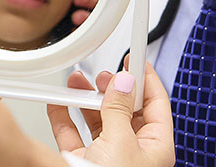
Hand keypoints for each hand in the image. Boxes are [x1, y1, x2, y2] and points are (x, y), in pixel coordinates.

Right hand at [46, 62, 173, 166]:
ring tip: (78, 81)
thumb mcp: (121, 142)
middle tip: (105, 72)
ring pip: (97, 120)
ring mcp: (106, 157)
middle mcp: (132, 153)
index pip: (156, 105)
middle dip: (112, 88)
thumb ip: (119, 109)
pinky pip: (72, 134)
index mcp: (155, 148)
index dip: (146, 79)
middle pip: (124, 110)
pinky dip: (63, 116)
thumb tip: (123, 82)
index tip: (136, 59)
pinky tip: (59, 101)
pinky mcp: (82, 162)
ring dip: (86, 99)